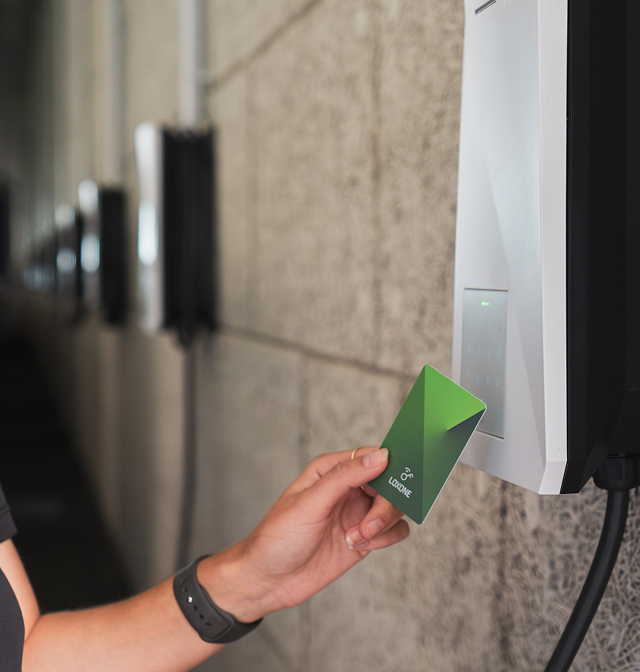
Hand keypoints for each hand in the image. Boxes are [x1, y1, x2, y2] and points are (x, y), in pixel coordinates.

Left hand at [199, 447, 408, 622]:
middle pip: (389, 484)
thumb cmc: (279, 536)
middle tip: (368, 525)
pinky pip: (394, 531)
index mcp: (331, 470)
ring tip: (356, 538)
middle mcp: (348, 488)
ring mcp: (357, 513)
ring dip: (382, 524)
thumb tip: (380, 455)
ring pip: (394, 508)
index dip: (387, 467)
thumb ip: (345, 477)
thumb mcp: (310, 502)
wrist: (269, 580)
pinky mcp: (364, 537)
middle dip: (384, 505)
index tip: (395, 483)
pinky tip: (358, 546)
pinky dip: (385, 538)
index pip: (371, 457)